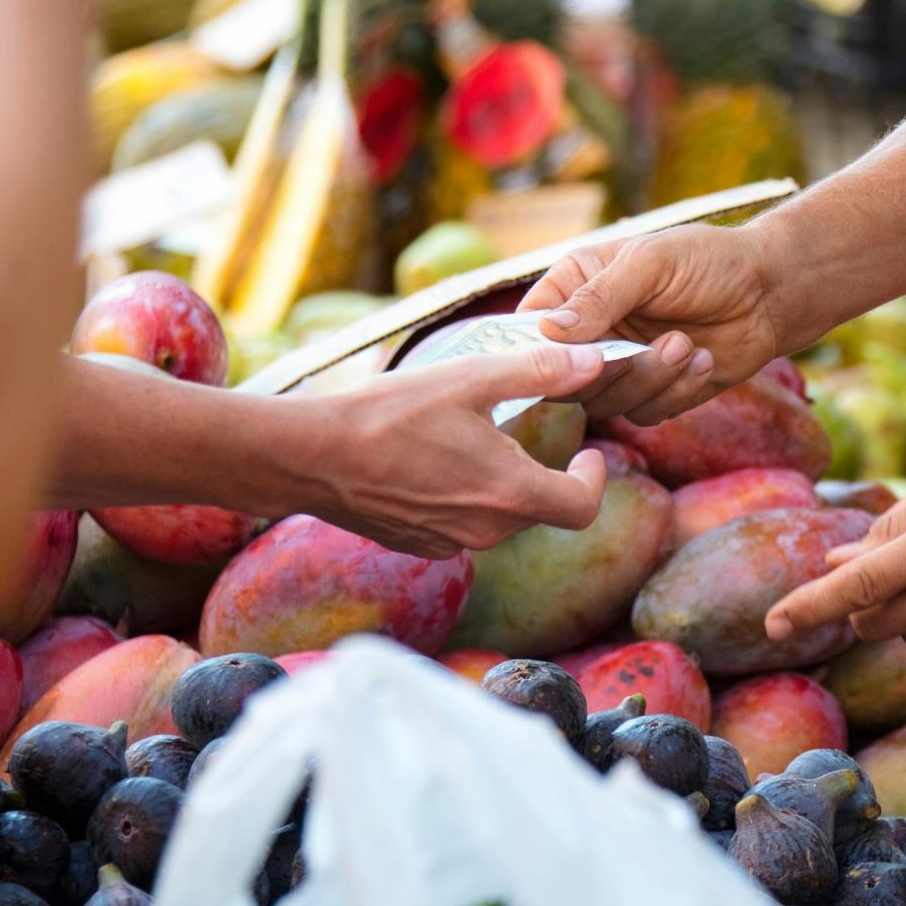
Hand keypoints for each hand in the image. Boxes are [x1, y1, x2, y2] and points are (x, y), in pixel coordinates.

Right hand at [302, 344, 611, 558]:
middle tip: (527, 432)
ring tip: (475, 440)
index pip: (582, 507)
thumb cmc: (390, 414)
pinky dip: (465, 496)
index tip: (588, 453)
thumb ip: (541, 371)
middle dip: (544, 472)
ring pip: (500, 518)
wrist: (310, 456)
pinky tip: (435, 460)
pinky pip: (462, 524)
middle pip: (541, 509)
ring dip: (502, 483)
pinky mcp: (418, 543)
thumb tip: (595, 361)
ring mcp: (449, 542)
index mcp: (510, 493)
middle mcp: (486, 530)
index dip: (593, 479)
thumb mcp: (472, 378)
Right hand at [519, 223, 793, 423]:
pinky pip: (644, 414)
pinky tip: (704, 360)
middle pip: (566, 377)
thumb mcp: (651, 263)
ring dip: (651, 379)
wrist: (769, 290)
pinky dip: (676, 392)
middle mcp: (592, 332)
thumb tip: (548, 331)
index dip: (540, 351)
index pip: (529, 329)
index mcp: (576, 289)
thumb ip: (600, 296)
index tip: (574, 355)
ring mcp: (622, 366)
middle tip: (662, 342)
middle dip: (613, 368)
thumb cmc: (709, 260)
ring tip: (688, 345)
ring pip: (605, 403)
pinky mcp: (655, 393)